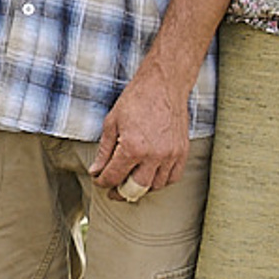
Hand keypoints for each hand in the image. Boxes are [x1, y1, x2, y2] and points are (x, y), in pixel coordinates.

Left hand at [91, 65, 186, 196]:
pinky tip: (150, 177)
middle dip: (121, 192)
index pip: (114, 177)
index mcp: (132, 148)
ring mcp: (171, 156)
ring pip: (155, 186)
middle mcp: (154, 156)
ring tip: (130, 183)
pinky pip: (173, 177)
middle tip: (113, 192)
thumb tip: (96, 171)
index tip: (99, 181)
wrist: (164, 86)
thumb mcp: (111, 123)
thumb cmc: (135, 101)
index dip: (103, 182)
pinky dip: (160, 182)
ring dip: (141, 188)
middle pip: (135, 188)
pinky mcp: (182, 152)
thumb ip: (104, 150)